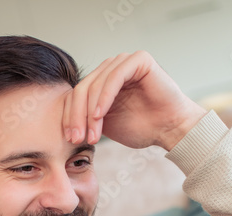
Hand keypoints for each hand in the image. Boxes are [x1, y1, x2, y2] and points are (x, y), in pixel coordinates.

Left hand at [62, 51, 206, 150]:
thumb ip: (85, 118)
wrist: (170, 129)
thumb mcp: (104, 125)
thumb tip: (61, 124)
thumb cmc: (142, 127)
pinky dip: (104, 97)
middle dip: (76, 116)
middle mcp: (111, 67)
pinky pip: (114, 78)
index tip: (70, 140)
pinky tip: (99, 116)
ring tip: (91, 134)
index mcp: (101, 80)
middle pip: (82, 89)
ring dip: (90, 112)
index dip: (69, 117)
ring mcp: (124, 61)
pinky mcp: (138, 59)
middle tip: (76, 139)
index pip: (76, 95)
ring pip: (95, 85)